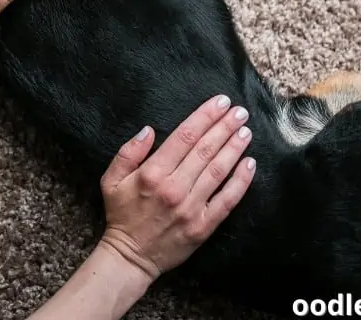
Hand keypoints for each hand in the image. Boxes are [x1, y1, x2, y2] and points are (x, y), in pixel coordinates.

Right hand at [98, 95, 254, 281]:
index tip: (219, 102)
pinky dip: (241, 181)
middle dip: (225, 126)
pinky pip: (227, 200)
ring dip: (235, 148)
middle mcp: (174, 187)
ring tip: (246, 131)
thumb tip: (148, 130)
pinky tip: (250, 164)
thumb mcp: (111, 180)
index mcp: (153, 173)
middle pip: (205, 149)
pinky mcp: (203, 226)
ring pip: (218, 170)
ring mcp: (191, 208)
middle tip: (239, 111)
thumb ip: (128, 152)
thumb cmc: (121, 215)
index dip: (205, 116)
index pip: (185, 136)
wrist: (130, 257)